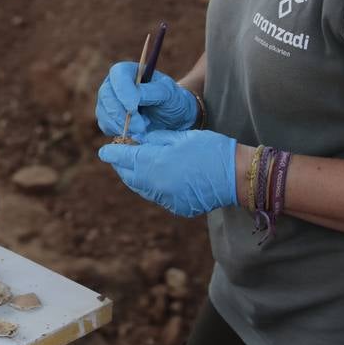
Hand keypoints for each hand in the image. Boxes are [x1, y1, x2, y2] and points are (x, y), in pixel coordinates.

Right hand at [95, 62, 198, 138]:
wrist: (172, 118)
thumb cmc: (172, 101)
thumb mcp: (169, 93)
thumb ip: (153, 92)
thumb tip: (134, 96)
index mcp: (129, 71)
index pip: (118, 74)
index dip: (122, 91)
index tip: (133, 108)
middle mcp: (114, 84)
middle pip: (106, 94)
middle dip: (121, 113)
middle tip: (140, 127)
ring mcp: (108, 101)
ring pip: (103, 112)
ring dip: (121, 125)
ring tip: (142, 129)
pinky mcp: (107, 117)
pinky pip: (105, 125)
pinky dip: (119, 132)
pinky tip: (135, 132)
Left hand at [98, 129, 238, 217]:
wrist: (238, 176)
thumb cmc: (210, 149)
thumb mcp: (178, 136)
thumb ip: (153, 140)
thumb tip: (136, 141)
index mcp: (153, 163)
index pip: (121, 158)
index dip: (112, 152)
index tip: (105, 150)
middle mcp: (154, 184)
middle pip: (127, 175)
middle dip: (122, 164)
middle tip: (123, 154)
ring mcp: (165, 199)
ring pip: (139, 187)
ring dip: (135, 176)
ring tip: (140, 164)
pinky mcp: (175, 207)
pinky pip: (155, 196)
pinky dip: (151, 186)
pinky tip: (158, 176)